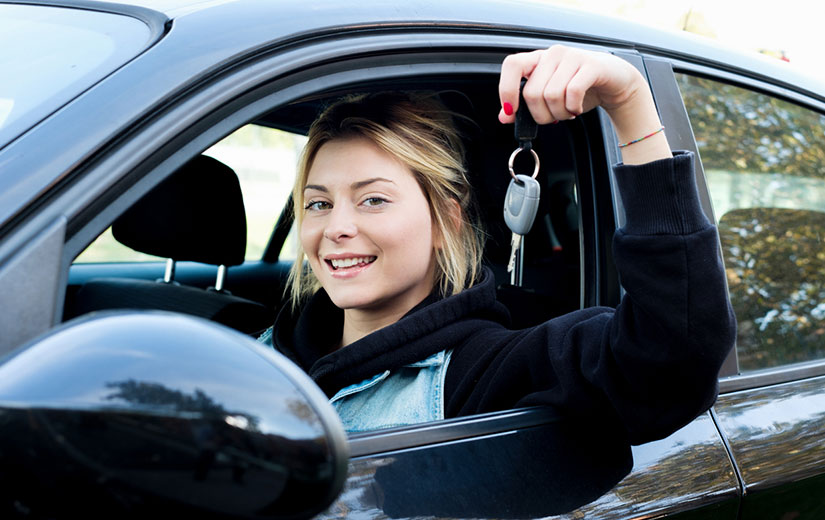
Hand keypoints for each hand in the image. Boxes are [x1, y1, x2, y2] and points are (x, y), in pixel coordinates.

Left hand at [499, 45, 669, 163]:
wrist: (614, 82)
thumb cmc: (580, 88)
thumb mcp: (549, 98)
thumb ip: (525, 106)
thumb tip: (504, 117)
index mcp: (538, 59)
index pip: (512, 65)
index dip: (507, 89)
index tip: (511, 110)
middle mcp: (553, 55)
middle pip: (532, 92)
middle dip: (541, 115)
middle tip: (553, 117)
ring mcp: (572, 57)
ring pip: (552, 95)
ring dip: (560, 114)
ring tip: (568, 112)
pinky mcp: (591, 66)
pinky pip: (572, 93)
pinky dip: (573, 108)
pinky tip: (577, 108)